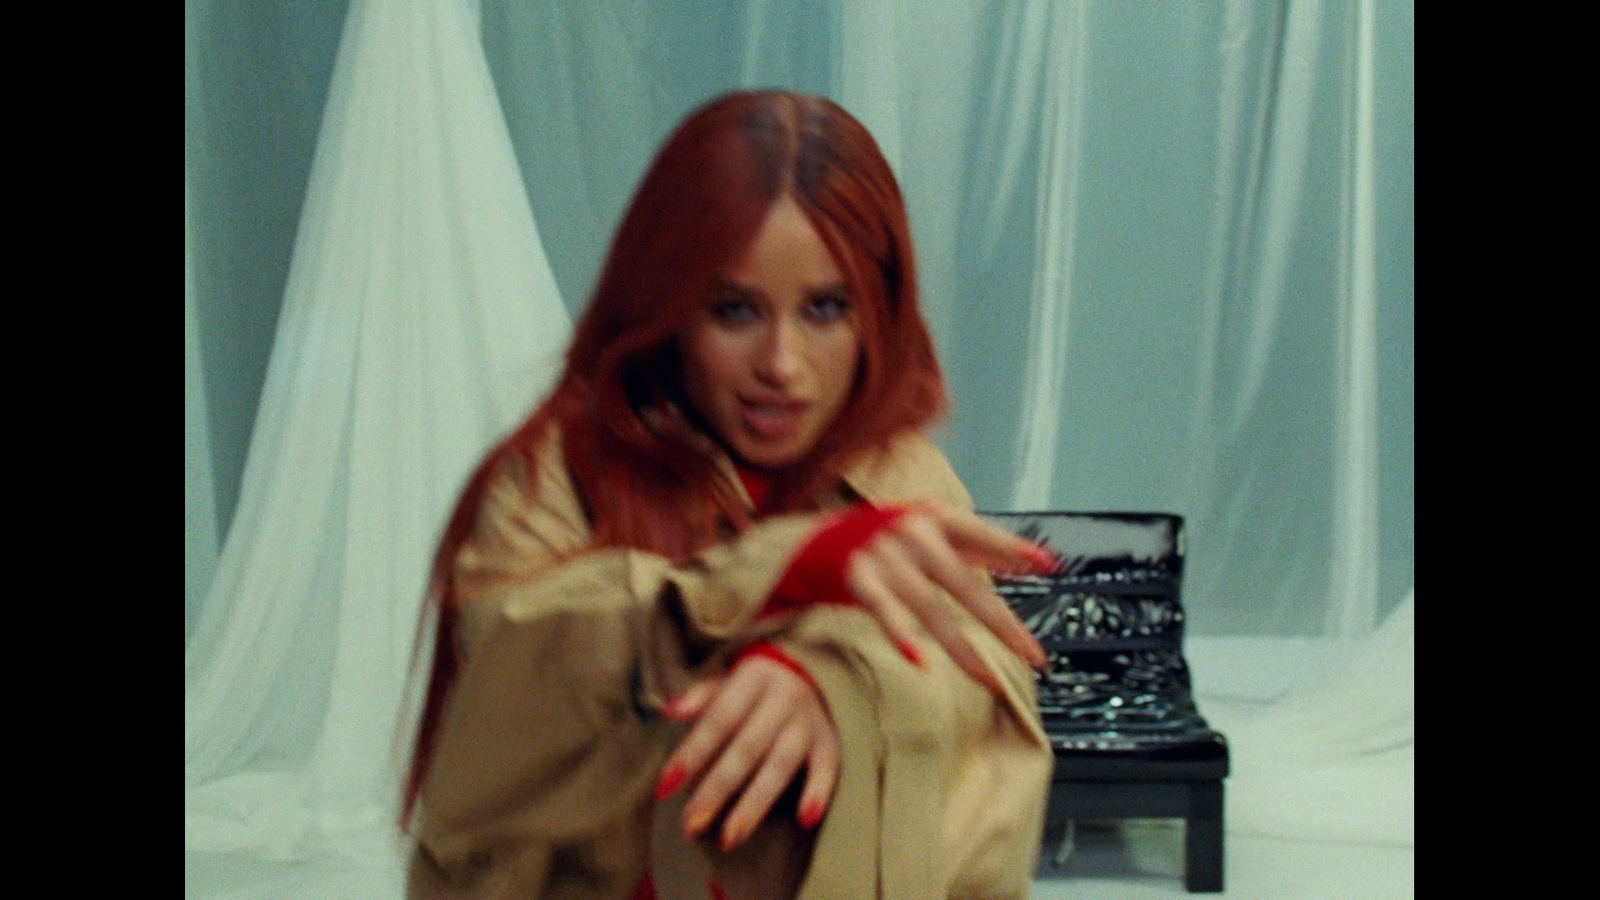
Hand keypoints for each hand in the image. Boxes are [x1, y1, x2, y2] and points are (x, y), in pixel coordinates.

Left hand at [655, 652, 838, 850]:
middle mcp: (784, 699)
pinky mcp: (829, 742)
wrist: (807, 671)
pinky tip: (805, 820)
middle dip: (716, 789)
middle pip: (746, 749)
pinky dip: (819, 793)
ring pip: (781, 766)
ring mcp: (808, 722)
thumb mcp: (726, 681)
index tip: (664, 788)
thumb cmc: (751, 688)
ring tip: (729, 837)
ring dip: (755, 804)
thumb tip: (670, 711)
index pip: (718, 720)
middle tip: (690, 824)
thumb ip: (700, 698)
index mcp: (753, 679)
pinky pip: (827, 769)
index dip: (691, 754)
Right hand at [846, 504, 1054, 694]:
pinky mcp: (857, 579)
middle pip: (963, 583)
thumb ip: (981, 547)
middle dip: (1001, 624)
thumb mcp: (933, 531)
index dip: (1012, 549)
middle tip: (1033, 655)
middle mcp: (912, 533)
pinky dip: (899, 633)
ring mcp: (884, 556)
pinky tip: (918, 659)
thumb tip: (1036, 561)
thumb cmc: (888, 538)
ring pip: (929, 607)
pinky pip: (882, 610)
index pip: (981, 533)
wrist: (818, 541)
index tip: (1048, 565)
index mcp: (936, 518)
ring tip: (988, 678)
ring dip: (961, 648)